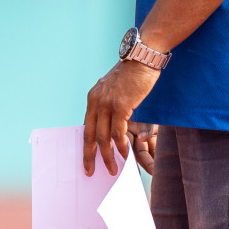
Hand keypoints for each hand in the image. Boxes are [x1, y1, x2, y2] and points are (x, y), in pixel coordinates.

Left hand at [84, 59, 159, 175]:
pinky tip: (125, 155)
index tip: (88, 160)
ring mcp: (107, 103)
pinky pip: (118, 132)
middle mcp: (96, 101)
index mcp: (93, 98)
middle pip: (89, 135)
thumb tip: (112, 122)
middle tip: (90, 171)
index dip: (86, 145)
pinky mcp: (121, 106)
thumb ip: (111, 104)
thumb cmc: (133, 74)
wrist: (142, 57)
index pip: (86, 127)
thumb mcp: (115, 89)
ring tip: (113, 168)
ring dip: (108, 155)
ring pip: (103, 137)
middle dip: (90, 156)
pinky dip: (121, 146)